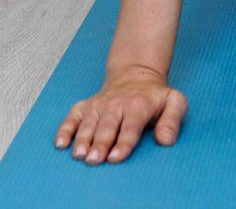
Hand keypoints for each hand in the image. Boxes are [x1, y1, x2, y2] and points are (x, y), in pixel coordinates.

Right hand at [54, 64, 188, 164]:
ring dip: (82, 139)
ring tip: (78, 155)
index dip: (122, 143)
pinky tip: (60, 143)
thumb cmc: (155, 96)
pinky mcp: (86, 106)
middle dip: (100, 144)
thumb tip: (166, 140)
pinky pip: (73, 117)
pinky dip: (65, 129)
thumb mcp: (174, 101)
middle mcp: (115, 105)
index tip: (115, 157)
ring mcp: (98, 106)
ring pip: (89, 124)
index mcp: (137, 106)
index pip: (130, 128)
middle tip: (94, 160)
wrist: (135, 74)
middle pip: (106, 128)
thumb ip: (173, 120)